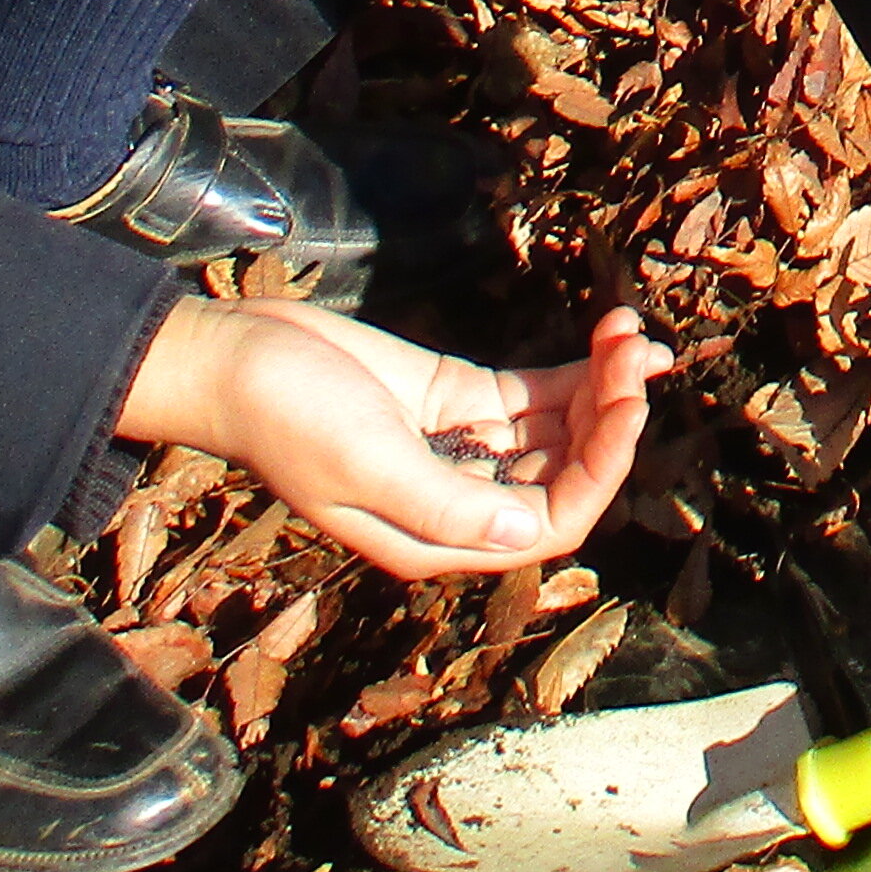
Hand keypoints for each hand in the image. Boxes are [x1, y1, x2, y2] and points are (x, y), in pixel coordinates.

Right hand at [118, 298, 665, 579]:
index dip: (601, 468)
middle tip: (635, 351)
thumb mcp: (365, 461)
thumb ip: (446, 501)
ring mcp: (461, 447)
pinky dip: (577, 373)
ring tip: (629, 332)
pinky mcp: (457, 399)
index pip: (550, 521)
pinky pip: (534, 396)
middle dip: (609, 417)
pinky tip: (615, 340)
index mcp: (436, 539)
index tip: (626, 401)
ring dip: (600, 388)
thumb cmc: (286, 416)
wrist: (235, 357)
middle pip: (563, 475)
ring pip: (556, 432)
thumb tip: (528, 531)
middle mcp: (459, 502)